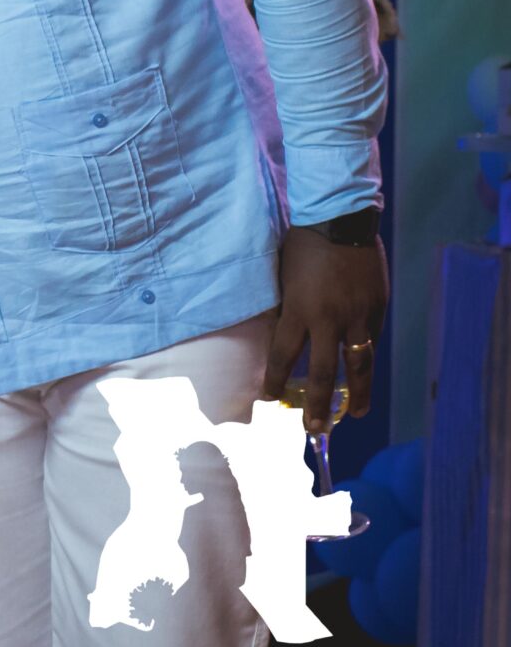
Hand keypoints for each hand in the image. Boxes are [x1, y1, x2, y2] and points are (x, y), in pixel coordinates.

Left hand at [266, 226, 388, 432]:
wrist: (341, 219)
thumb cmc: (302, 245)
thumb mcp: (283, 279)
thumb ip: (288, 310)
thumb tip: (284, 337)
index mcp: (299, 310)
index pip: (283, 355)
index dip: (274, 380)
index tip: (269, 398)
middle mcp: (329, 318)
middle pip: (322, 372)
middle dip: (317, 403)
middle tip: (315, 428)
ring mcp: (358, 314)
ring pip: (357, 364)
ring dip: (355, 393)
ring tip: (353, 414)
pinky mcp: (377, 307)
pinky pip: (371, 339)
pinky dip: (366, 359)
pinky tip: (363, 374)